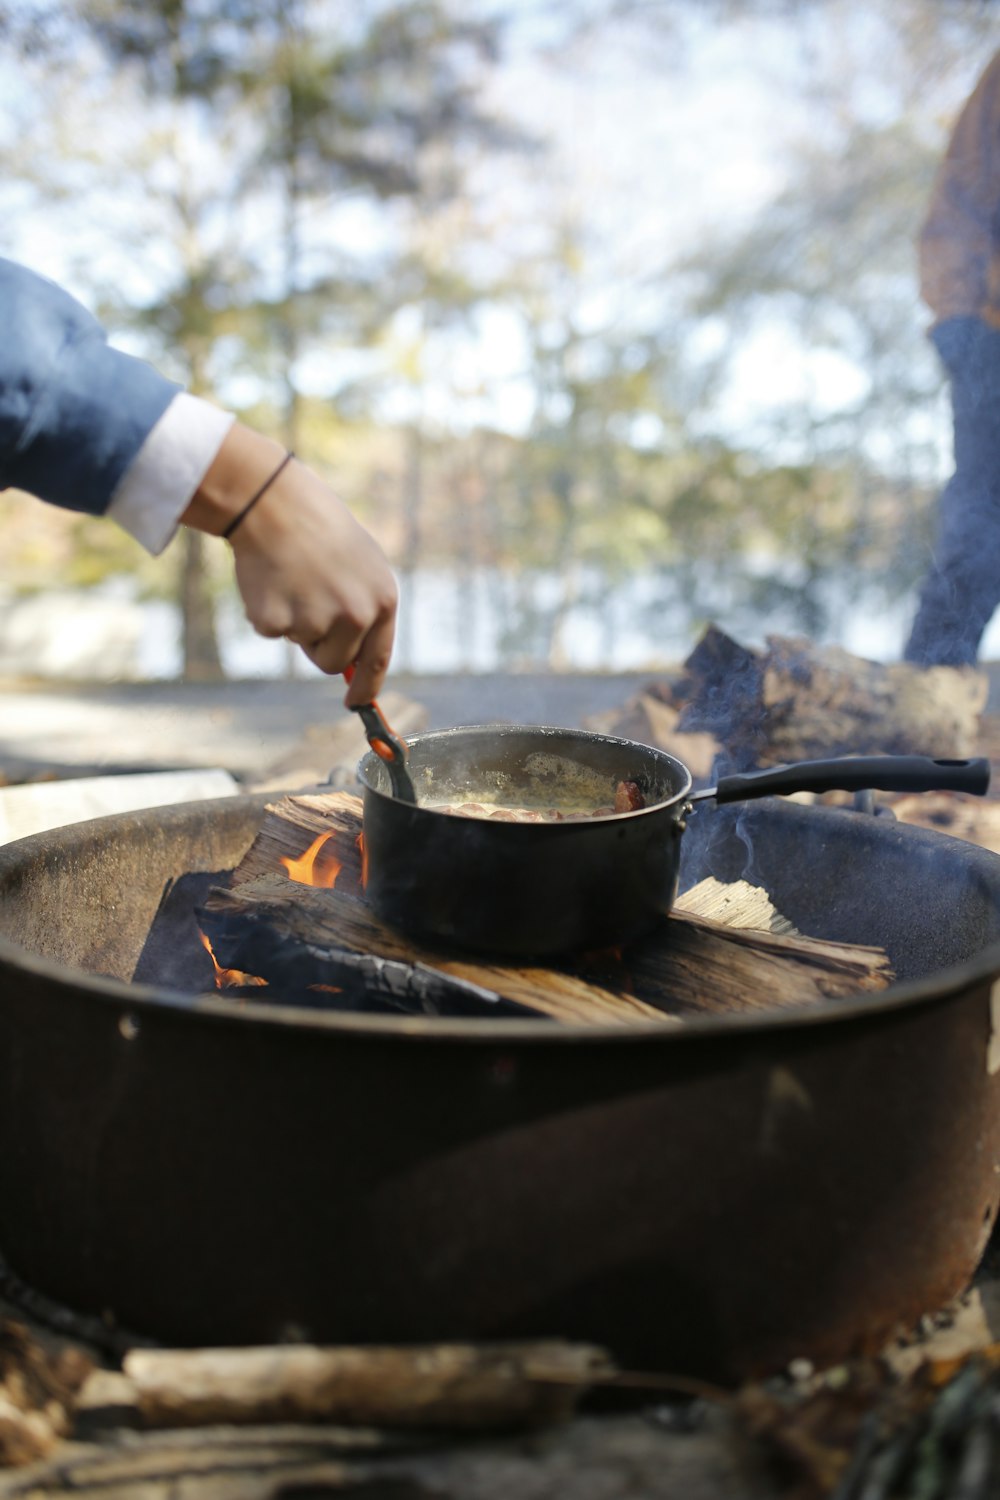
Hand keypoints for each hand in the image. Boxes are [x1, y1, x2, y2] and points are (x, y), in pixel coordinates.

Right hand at [181, 425, 397, 702]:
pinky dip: (267, 612)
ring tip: (293, 580)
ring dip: (295, 624)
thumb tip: (357, 666)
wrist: (274, 503)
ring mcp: (316, 620)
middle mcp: (356, 615)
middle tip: (309, 598)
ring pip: (304, 648)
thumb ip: (366, 611)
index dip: (367, 689)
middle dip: (321, 643)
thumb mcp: (362, 566)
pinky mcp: (278, 621)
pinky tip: (271, 579)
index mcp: (382, 600)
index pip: (378, 660)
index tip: (356, 705)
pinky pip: (272, 633)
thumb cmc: (319, 530)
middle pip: (336, 662)